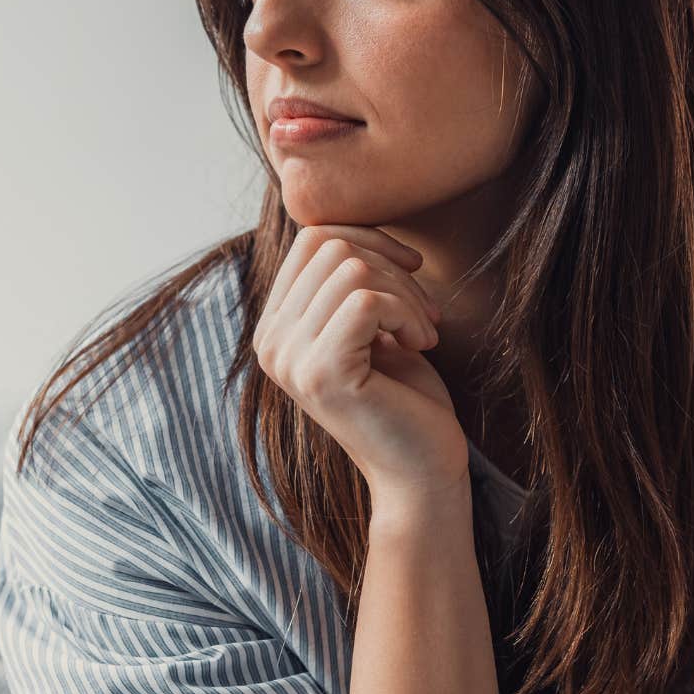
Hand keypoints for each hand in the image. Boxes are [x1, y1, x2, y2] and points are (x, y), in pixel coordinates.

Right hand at [251, 225, 468, 504]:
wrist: (423, 471)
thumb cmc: (406, 397)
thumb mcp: (371, 326)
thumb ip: (349, 280)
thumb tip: (349, 222)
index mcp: (276, 327)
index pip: (312, 238)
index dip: (371, 239)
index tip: (411, 271)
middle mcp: (270, 343)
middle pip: (330, 245)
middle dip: (392, 268)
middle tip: (423, 313)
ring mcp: (289, 359)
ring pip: (352, 269)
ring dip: (406, 295)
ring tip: (423, 333)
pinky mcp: (321, 374)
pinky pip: (366, 301)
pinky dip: (407, 314)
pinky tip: (421, 345)